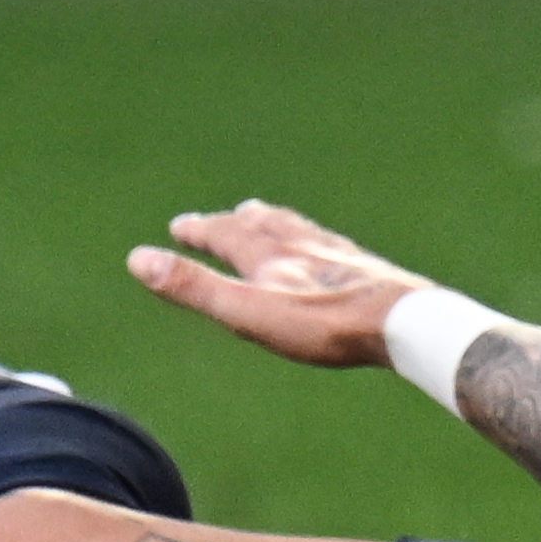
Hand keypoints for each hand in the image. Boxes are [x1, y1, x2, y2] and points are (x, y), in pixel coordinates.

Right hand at [127, 199, 422, 368]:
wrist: (402, 321)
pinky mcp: (367, 269)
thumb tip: (138, 259)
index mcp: (269, 254)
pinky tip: (329, 251)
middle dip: (236, 224)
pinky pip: (332, 246)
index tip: (179, 227)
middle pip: (263, 226)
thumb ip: (195, 287)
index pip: (226, 234)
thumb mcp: (247, 311)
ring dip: (276, 224)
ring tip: (268, 219)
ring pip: (299, 230)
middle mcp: (302, 244)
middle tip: (224, 217)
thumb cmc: (323, 324)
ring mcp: (337, 254)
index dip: (201, 232)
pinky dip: (315, 240)